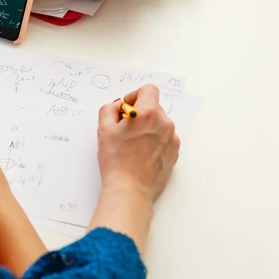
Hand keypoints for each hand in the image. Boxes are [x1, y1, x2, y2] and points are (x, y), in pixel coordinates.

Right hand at [97, 84, 179, 202]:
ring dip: (148, 127)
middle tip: (125, 129)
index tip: (127, 108)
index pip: (148, 90)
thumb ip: (109, 109)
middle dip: (140, 113)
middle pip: (153, 107)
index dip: (135, 95)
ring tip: (133, 144)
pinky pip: (165, 138)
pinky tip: (142, 153)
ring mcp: (172, 138)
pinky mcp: (174, 152)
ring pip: (159, 123)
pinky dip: (155, 141)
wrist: (129, 188)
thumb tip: (118, 108)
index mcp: (148, 114)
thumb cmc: (116, 161)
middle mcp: (164, 123)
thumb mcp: (104, 129)